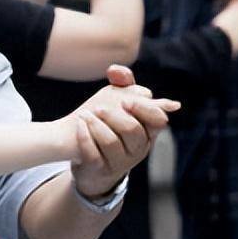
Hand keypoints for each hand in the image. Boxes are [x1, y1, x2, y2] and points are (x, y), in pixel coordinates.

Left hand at [66, 66, 178, 196]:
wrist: (88, 158)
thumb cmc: (110, 126)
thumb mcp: (119, 105)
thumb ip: (121, 85)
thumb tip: (115, 69)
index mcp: (148, 133)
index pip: (158, 120)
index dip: (143, 109)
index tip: (124, 101)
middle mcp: (138, 150)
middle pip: (132, 129)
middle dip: (114, 115)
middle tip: (98, 107)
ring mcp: (119, 162)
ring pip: (111, 142)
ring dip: (96, 124)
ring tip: (83, 115)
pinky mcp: (99, 169)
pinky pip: (92, 154)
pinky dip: (84, 137)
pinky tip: (79, 125)